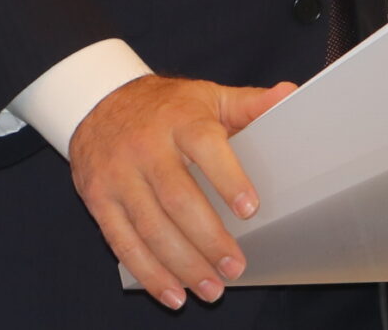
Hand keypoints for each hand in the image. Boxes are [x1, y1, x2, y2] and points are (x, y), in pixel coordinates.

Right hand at [68, 74, 294, 310]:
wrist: (97, 103)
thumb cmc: (163, 107)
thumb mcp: (206, 96)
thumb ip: (248, 103)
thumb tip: (289, 95)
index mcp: (180, 119)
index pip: (205, 146)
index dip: (228, 178)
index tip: (249, 209)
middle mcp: (146, 147)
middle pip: (177, 198)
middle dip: (208, 238)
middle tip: (235, 266)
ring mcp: (119, 175)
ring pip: (151, 227)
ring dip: (183, 265)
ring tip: (212, 288)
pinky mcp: (99, 200)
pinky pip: (123, 243)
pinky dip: (149, 273)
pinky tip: (173, 292)